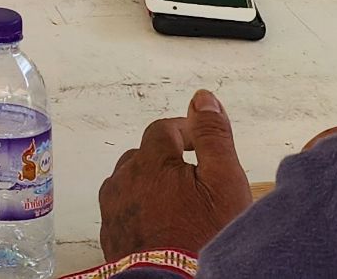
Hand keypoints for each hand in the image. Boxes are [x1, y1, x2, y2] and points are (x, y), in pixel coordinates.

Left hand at [97, 90, 255, 260]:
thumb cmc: (203, 237)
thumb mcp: (224, 181)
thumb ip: (213, 136)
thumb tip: (203, 98)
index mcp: (151, 161)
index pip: (163, 129)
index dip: (185, 132)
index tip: (202, 144)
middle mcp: (124, 180)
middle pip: (144, 156)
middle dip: (168, 161)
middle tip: (196, 182)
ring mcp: (114, 210)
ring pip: (131, 184)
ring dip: (151, 187)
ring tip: (179, 206)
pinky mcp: (111, 237)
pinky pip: (124, 212)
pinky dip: (141, 212)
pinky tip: (161, 226)